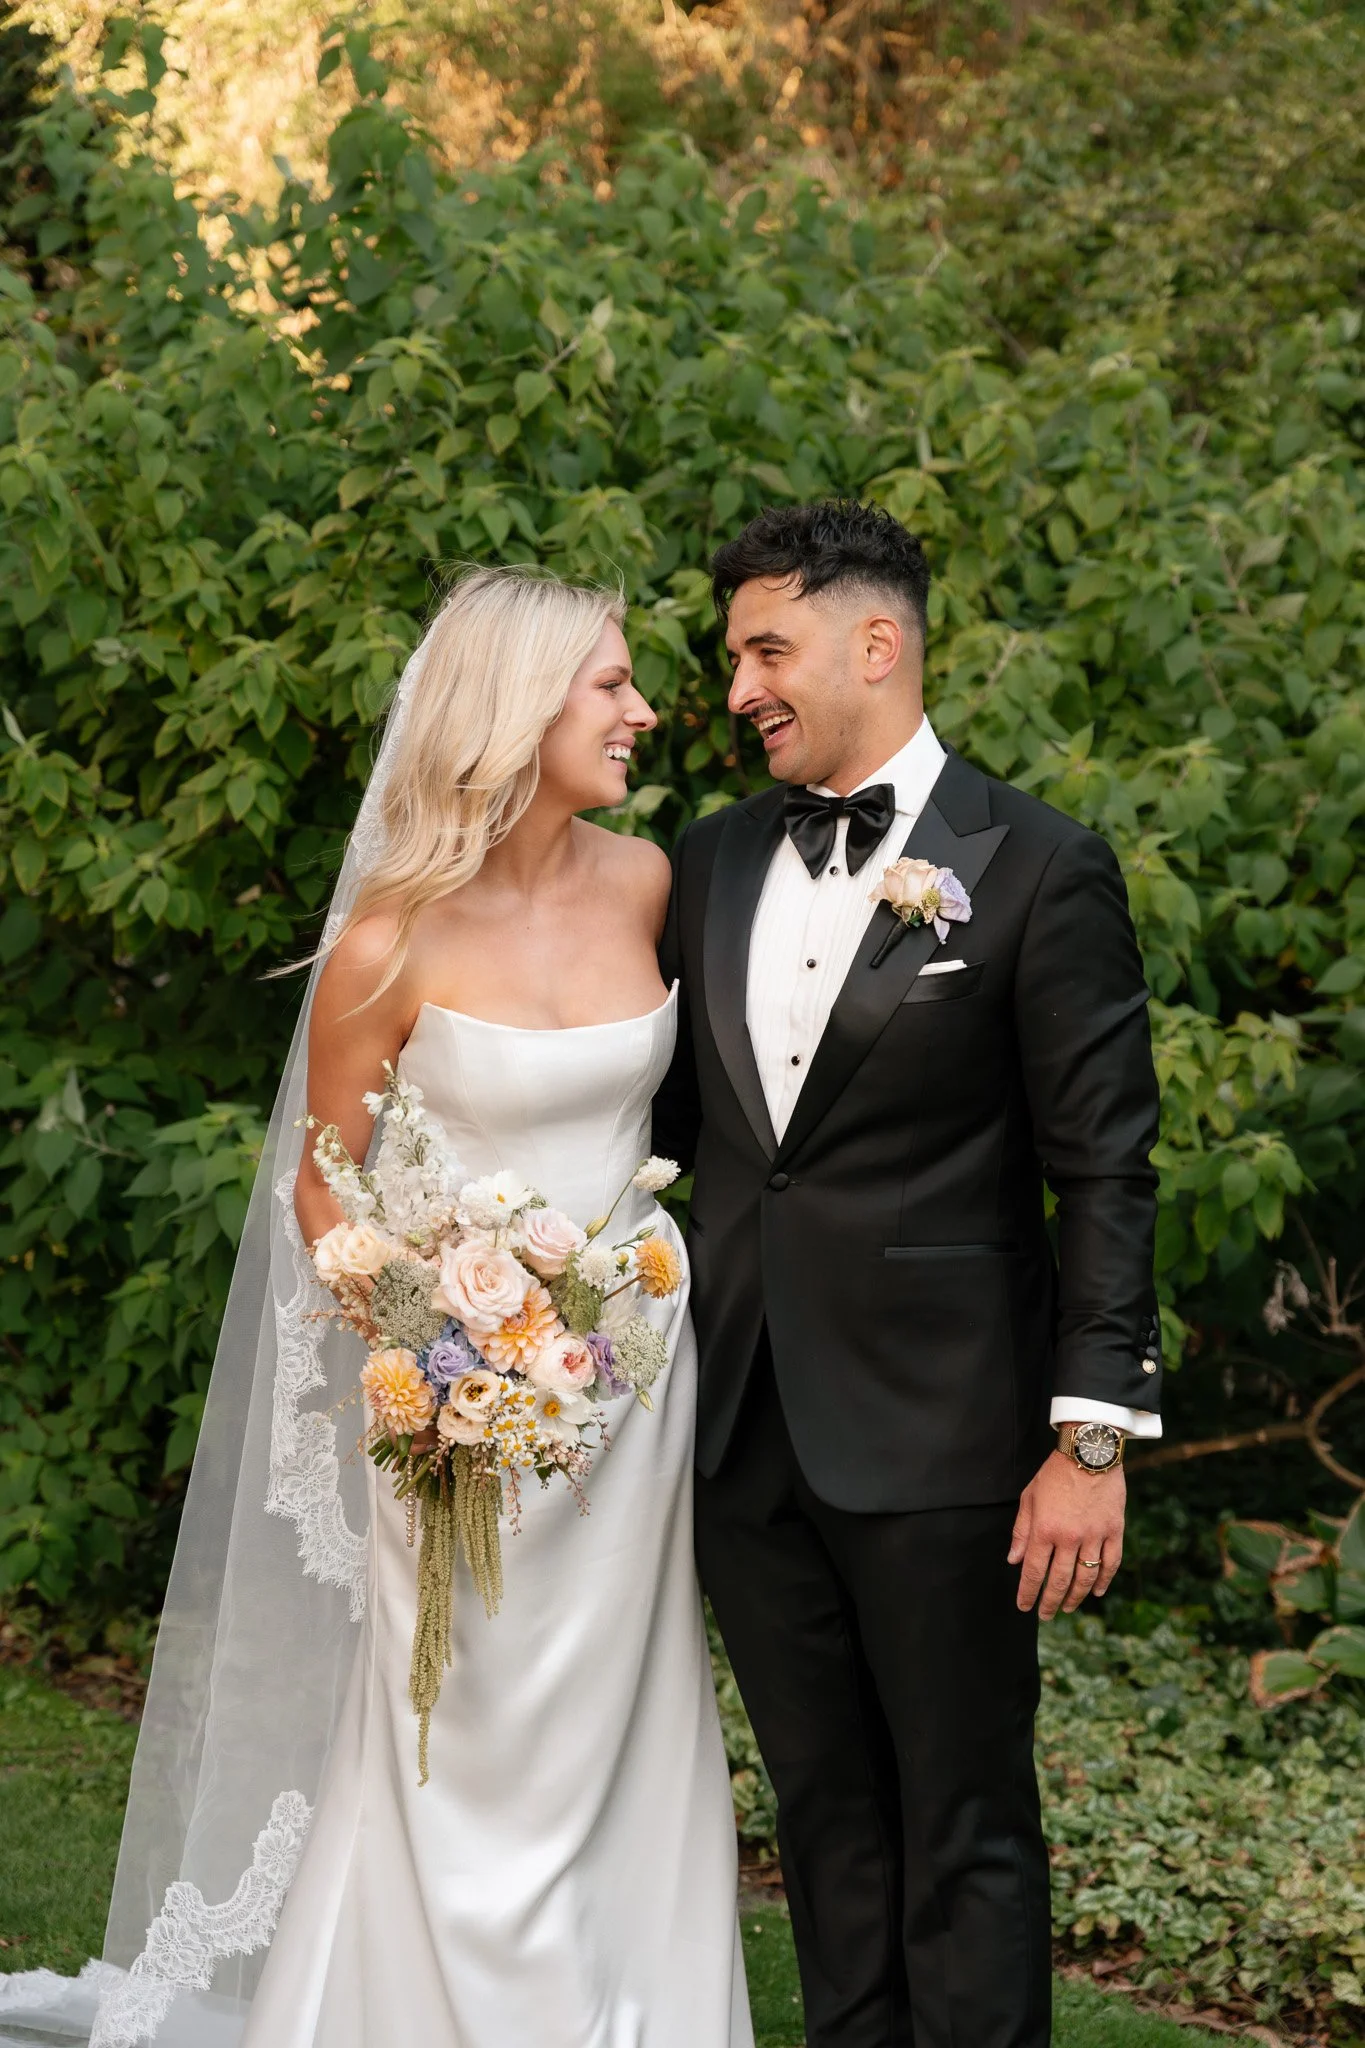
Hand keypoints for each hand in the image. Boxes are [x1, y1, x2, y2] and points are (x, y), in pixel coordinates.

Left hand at [1009, 1450, 1124, 1617]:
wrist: (1088, 1452)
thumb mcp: (1029, 1498)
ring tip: (1068, 1606)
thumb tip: (1014, 1560)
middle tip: (1046, 1614)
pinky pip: (1111, 1563)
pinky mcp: (1114, 1530)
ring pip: (1086, 1577)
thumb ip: (1021, 1532)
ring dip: (1076, 1596)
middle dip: (1050, 1602)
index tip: (1024, 1606)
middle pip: (1059, 1580)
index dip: (1028, 1593)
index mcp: (1044, 1529)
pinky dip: (1104, 1581)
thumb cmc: (1054, 1473)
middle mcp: (1069, 1537)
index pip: (1034, 1571)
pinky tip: (1098, 1592)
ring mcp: (1094, 1535)